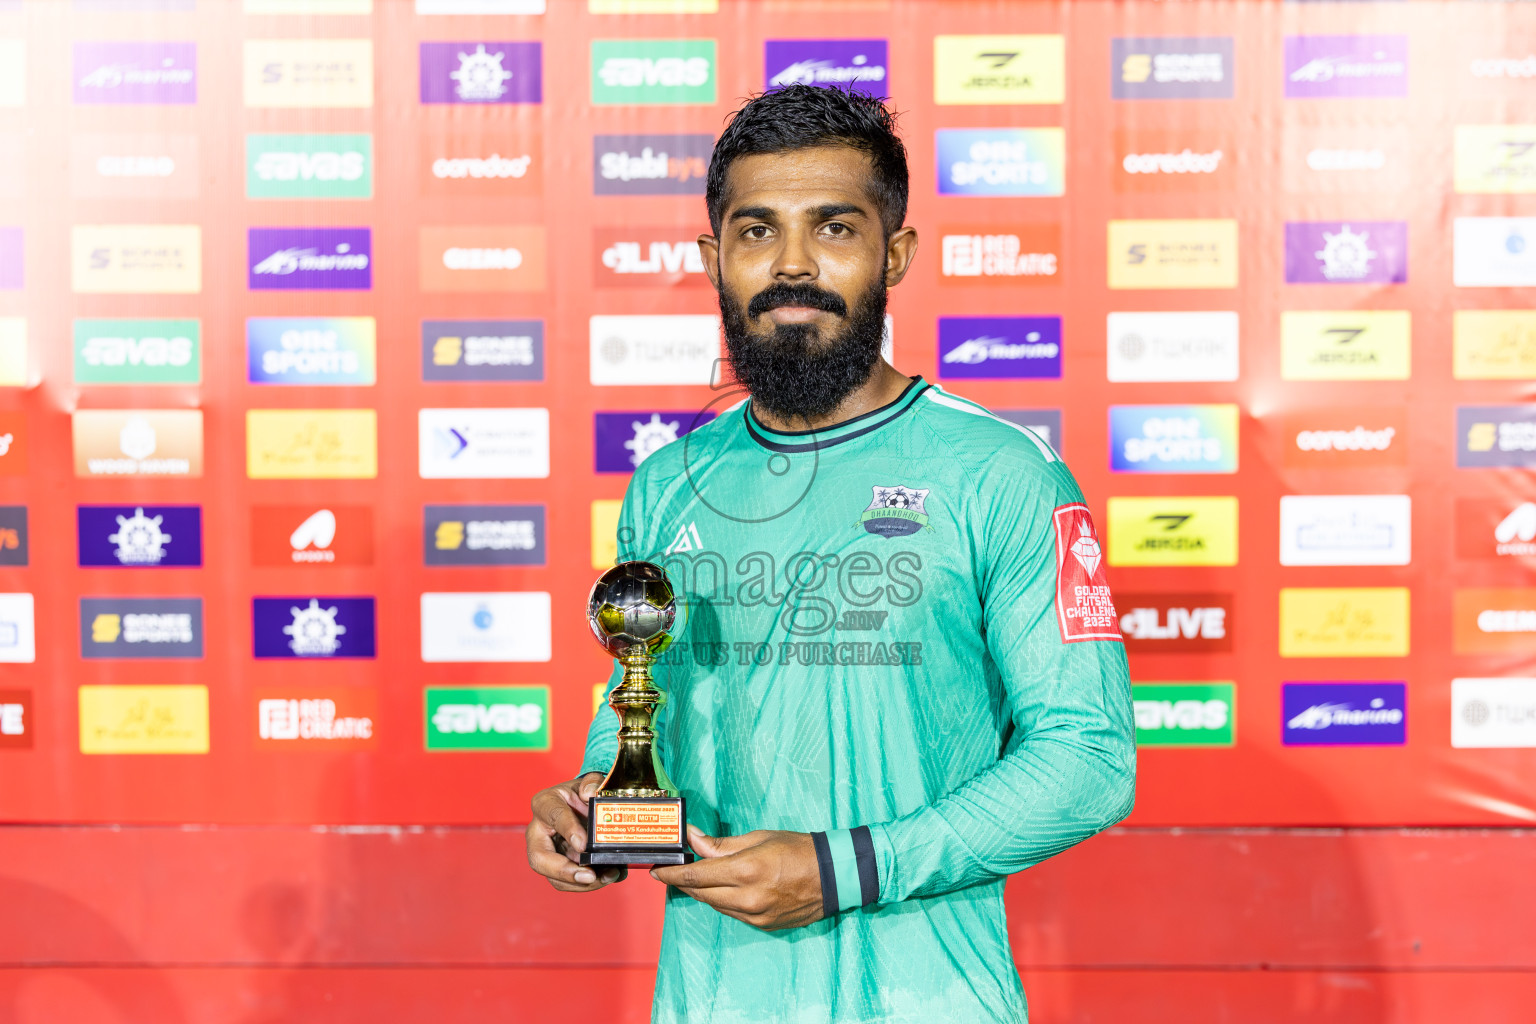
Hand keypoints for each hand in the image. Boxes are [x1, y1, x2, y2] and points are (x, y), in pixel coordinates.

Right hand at [526, 772, 625, 891]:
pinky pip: (568, 881)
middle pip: (539, 858)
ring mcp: (547, 852)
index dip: (568, 830)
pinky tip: (609, 877)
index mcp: (545, 804)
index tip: (584, 844)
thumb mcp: (590, 781)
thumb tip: (590, 794)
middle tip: (589, 876)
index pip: (553, 816)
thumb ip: (593, 782)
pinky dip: (588, 884)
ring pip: (554, 876)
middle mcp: (538, 831)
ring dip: (580, 883)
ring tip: (608, 877)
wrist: (585, 804)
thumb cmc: (583, 793)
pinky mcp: (559, 866)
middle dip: (564, 871)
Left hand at [650, 826, 823, 930]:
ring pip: (714, 905)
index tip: (655, 872)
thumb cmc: (798, 849)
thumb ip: (722, 844)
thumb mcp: (759, 838)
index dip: (671, 874)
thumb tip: (694, 839)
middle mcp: (747, 898)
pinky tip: (720, 890)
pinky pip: (731, 914)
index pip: (696, 875)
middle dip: (682, 883)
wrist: (834, 877)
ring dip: (701, 892)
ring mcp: (755, 915)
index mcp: (745, 871)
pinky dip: (721, 901)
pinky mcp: (762, 925)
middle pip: (701, 893)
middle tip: (670, 872)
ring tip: (693, 878)